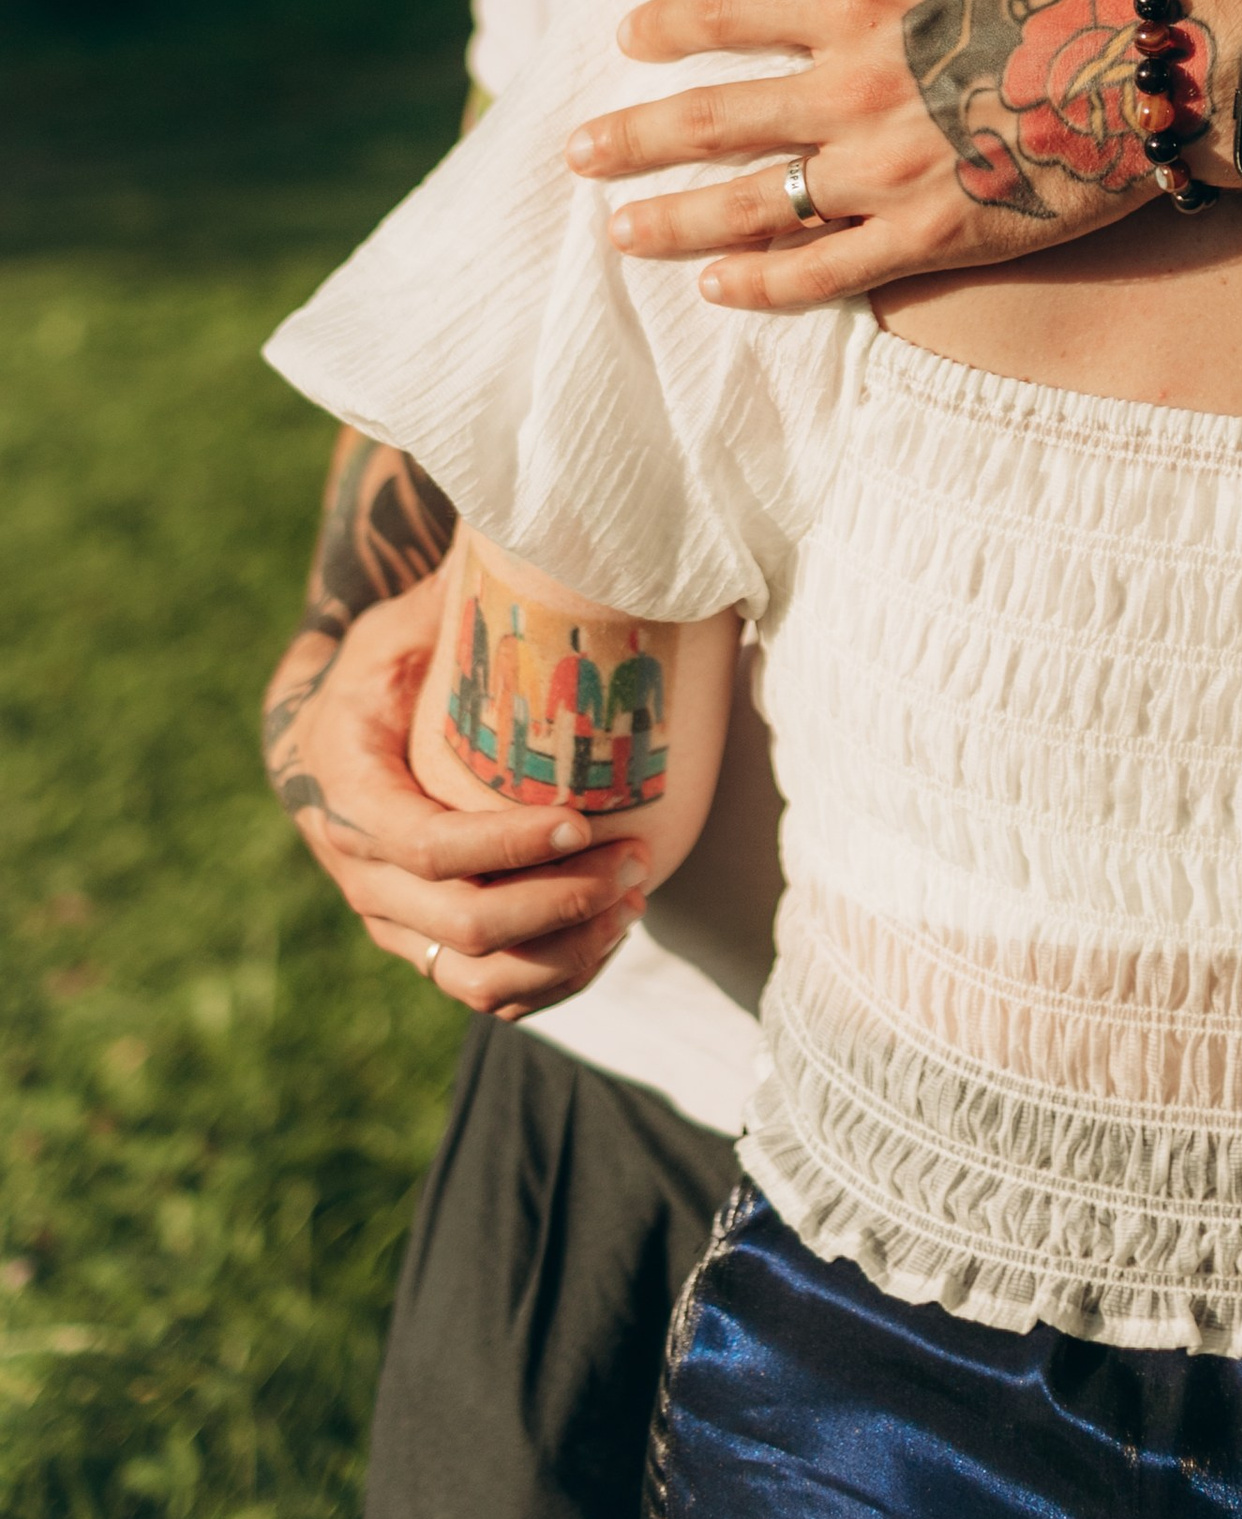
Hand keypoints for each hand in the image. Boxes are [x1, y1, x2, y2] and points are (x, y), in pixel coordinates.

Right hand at [264, 576, 650, 1018]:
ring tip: (633, 903)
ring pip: (470, 973)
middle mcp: (357, 868)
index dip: (506, 843)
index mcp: (344, 787)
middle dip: (553, 902)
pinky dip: (549, 980)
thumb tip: (548, 528)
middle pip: (456, 923)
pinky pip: (482, 989)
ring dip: (560, 951)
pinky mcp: (422, 943)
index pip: (427, 843)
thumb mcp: (402, 621)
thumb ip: (454, 593)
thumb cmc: (387, 663)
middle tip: (634, 865)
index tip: (584, 817)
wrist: (329, 733)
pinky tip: (611, 937)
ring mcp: (387, 918)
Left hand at [562, 0, 1241, 311]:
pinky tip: (717, 288)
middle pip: (713, 119)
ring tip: (619, 231)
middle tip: (575, 153)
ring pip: (753, 203)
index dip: (669, 25)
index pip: (732, 12)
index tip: (627, 38)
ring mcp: (892, 170)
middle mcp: (860, 88)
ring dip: (674, 219)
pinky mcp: (935, 235)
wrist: (1182, 69)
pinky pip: (827, 271)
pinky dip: (763, 283)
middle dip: (632, 138)